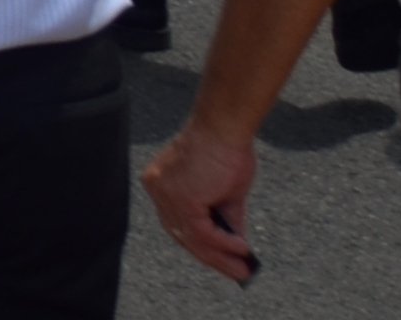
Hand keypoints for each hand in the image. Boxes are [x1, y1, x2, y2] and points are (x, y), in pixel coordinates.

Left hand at [141, 121, 259, 282]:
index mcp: (161, 184)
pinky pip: (203, 232)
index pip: (177, 223)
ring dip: (220, 257)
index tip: (220, 261)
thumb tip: (237, 247)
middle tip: (236, 273)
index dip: (199, 245)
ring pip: (192, 238)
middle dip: (211, 257)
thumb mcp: (226, 192)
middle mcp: (157, 189)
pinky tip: (243, 250)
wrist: (224, 127)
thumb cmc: (225, 151)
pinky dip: (224, 244)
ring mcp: (166, 194)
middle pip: (182, 234)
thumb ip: (225, 220)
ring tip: (243, 270)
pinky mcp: (181, 198)